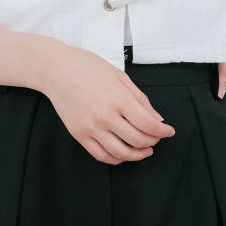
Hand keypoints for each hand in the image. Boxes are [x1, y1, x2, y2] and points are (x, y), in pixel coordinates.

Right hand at [39, 43, 176, 164]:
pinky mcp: (79, 134)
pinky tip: (123, 153)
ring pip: (121, 153)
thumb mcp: (118, 75)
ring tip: (144, 150)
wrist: (56, 69)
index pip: (148, 124)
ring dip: (137, 155)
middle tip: (157, 139)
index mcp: (118, 98)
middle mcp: (105, 116)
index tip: (169, 131)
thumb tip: (157, 118)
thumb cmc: (87, 66)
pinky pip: (101, 155)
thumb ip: (140, 98)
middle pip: (137, 140)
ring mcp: (91, 127)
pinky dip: (116, 158)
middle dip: (153, 141)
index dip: (163, 131)